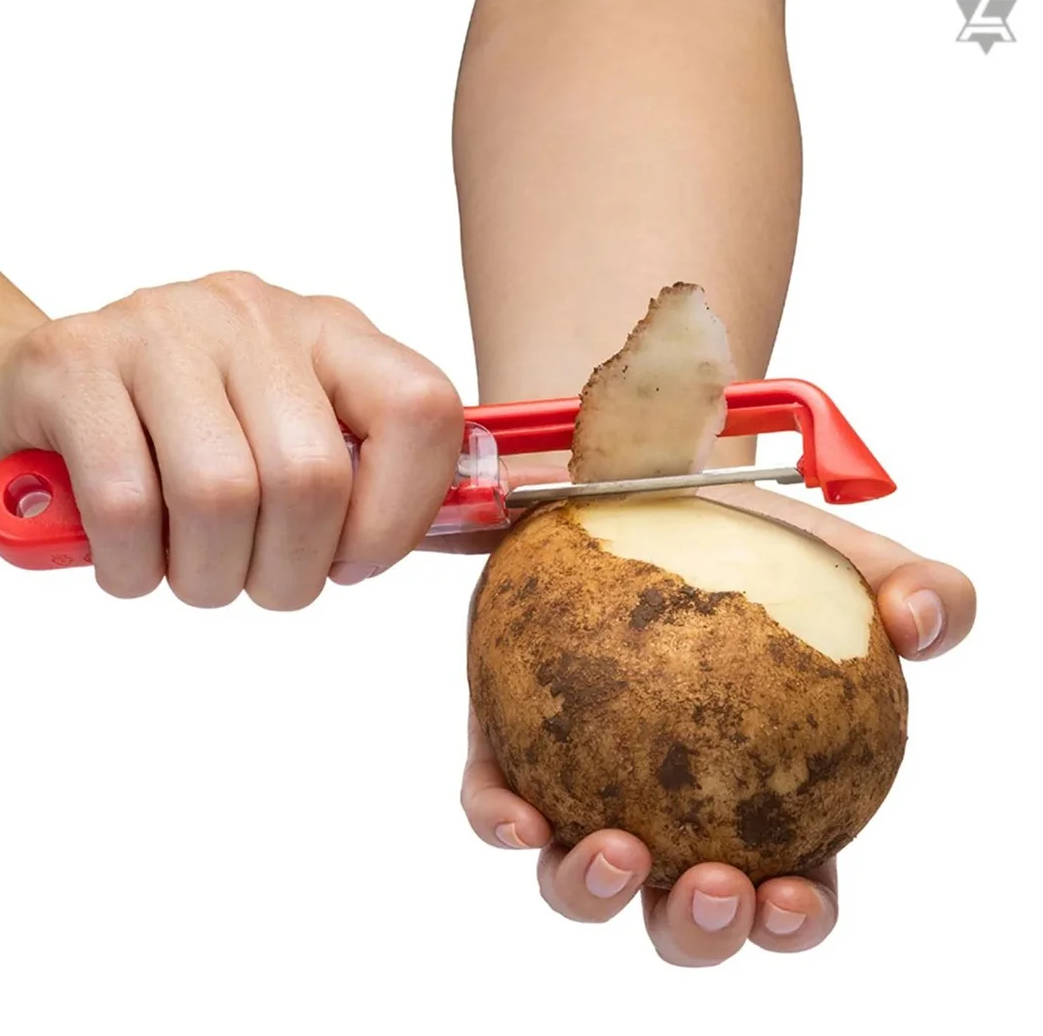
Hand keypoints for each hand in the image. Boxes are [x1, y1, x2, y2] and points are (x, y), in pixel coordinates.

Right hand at [0, 271, 463, 607]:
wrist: (10, 411)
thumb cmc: (168, 451)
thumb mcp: (282, 450)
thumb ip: (370, 483)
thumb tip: (478, 529)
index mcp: (325, 329)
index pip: (419, 409)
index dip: (400, 513)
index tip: (352, 562)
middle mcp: (248, 313)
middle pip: (312, 476)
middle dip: (286, 573)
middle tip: (251, 581)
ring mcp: (155, 326)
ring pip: (221, 496)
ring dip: (206, 576)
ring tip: (185, 568)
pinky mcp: (67, 361)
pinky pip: (127, 505)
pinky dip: (132, 568)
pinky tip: (125, 557)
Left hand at [458, 481, 975, 964]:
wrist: (640, 491)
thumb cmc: (748, 540)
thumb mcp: (839, 557)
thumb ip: (912, 590)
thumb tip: (928, 622)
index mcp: (758, 802)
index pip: (787, 890)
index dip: (793, 919)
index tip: (792, 893)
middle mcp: (667, 811)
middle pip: (679, 911)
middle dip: (699, 931)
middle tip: (717, 886)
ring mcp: (581, 786)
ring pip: (576, 879)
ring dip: (591, 891)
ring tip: (616, 851)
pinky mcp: (506, 747)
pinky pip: (494, 802)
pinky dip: (501, 819)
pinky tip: (515, 812)